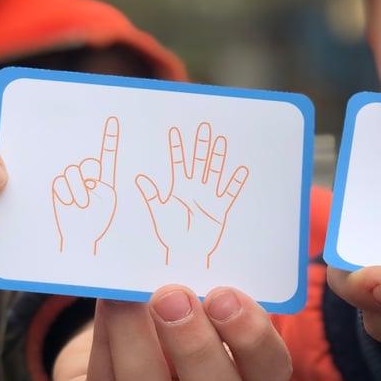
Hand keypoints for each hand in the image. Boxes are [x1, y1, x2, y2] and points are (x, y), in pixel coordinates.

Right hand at [52, 116, 118, 255]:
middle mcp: (89, 177)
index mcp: (105, 178)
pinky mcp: (59, 189)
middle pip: (87, 164)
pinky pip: (59, 182)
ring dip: (77, 191)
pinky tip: (69, 205)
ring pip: (72, 172)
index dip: (110, 138)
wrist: (79, 240)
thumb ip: (104, 188)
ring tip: (80, 206)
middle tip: (88, 199)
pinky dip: (65, 195)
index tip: (114, 120)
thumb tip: (89, 180)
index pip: (108, 155)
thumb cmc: (97, 223)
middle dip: (87, 180)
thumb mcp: (108, 203)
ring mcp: (73, 182)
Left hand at [53, 287, 290, 380]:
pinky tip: (106, 304)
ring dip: (138, 341)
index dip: (253, 336)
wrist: (113, 359)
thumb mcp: (200, 315)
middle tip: (173, 295)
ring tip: (126, 296)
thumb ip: (204, 296)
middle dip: (196, 347)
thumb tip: (187, 257)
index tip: (224, 293)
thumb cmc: (171, 328)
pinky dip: (105, 342)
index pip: (271, 373)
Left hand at [136, 122, 248, 267]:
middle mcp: (195, 188)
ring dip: (217, 158)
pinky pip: (229, 192)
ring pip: (214, 172)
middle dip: (201, 145)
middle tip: (204, 127)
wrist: (186, 252)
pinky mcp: (220, 209)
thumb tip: (139, 178)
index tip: (174, 130)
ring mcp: (208, 197)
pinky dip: (235, 182)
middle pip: (199, 162)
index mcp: (180, 188)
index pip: (178, 162)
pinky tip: (241, 170)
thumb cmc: (171, 233)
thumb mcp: (159, 212)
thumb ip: (151, 194)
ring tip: (221, 141)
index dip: (176, 147)